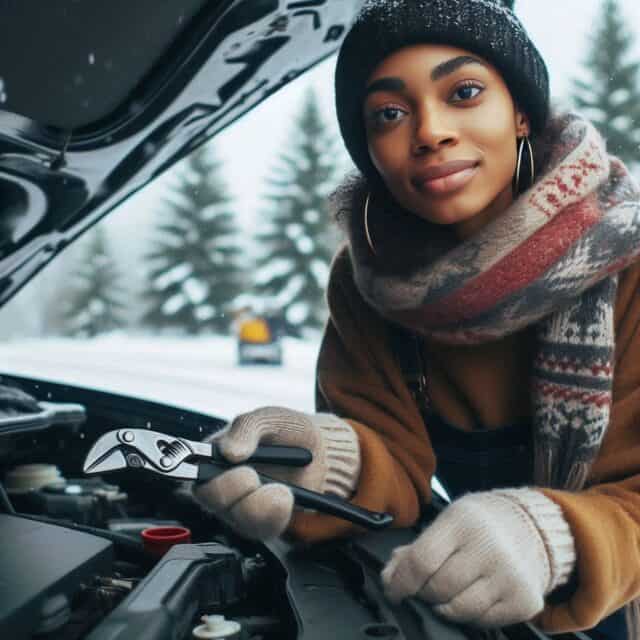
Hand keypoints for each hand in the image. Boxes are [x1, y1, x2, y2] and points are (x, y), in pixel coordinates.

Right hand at [193, 406, 359, 539]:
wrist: (320, 450)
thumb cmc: (286, 430)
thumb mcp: (268, 418)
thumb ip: (247, 427)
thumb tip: (228, 451)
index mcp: (215, 455)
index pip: (192, 471)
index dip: (201, 473)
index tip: (224, 469)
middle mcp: (222, 484)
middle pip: (210, 498)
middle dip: (233, 487)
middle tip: (252, 474)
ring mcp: (240, 507)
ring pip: (237, 519)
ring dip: (258, 504)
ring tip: (279, 488)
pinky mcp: (261, 523)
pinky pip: (261, 529)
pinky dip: (276, 514)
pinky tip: (286, 497)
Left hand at [381, 488, 575, 627]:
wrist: (532, 526)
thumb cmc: (480, 524)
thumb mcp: (447, 522)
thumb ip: (415, 548)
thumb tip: (389, 577)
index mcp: (463, 521)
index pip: (422, 560)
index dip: (401, 581)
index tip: (394, 590)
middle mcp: (489, 547)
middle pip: (439, 588)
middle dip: (423, 593)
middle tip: (424, 588)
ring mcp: (509, 575)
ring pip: (459, 610)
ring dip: (443, 607)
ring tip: (444, 594)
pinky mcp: (524, 600)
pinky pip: (483, 621)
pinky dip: (469, 615)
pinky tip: (470, 596)